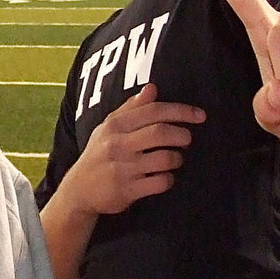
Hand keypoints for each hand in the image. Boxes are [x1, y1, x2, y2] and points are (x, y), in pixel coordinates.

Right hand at [65, 84, 204, 216]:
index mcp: (115, 125)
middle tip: (186, 139)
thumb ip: (131, 108)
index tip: (200, 115)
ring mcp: (122, 168)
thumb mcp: (108, 128)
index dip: (181, 111)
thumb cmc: (99, 154)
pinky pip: (160, 183)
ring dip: (177, 159)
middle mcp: (117, 144)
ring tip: (175, 159)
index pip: (153, 111)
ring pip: (164, 159)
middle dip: (182, 135)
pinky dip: (168, 180)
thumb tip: (152, 88)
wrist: (79, 190)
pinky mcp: (126, 190)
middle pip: (161, 133)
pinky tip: (164, 178)